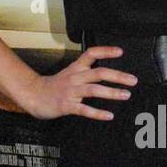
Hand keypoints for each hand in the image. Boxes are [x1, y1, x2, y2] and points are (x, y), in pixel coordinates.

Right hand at [21, 45, 137, 120]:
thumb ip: (86, 70)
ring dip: (111, 92)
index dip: (106, 51)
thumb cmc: (54, 85)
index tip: (120, 51)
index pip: (91, 54)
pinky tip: (109, 115)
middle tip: (133, 80)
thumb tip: (107, 72)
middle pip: (98, 73)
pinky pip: (84, 109)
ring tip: (126, 95)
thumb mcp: (70, 72)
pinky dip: (97, 113)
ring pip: (94, 90)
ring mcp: (71, 91)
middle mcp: (75, 77)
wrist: (33, 95)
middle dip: (117, 76)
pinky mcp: (67, 105)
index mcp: (76, 68)